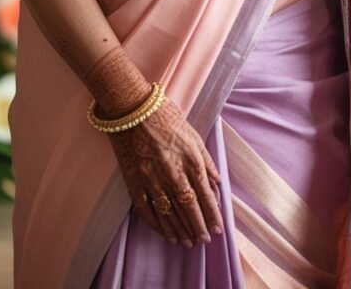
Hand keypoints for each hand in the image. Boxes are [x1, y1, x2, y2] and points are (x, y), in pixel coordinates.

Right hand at [110, 97, 223, 247]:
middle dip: (198, 226)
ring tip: (187, 242)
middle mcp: (173, 172)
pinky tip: (164, 232)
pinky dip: (156, 224)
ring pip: (168, 212)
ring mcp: (152, 178)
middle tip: (204, 241)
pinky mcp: (134, 180)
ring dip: (179, 229)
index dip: (212, 214)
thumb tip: (217, 182)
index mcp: (190, 159)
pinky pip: (146, 208)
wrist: (132, 108)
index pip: (205, 194)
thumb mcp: (193, 134)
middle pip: (188, 207)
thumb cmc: (165, 117)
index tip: (218, 229)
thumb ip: (206, 160)